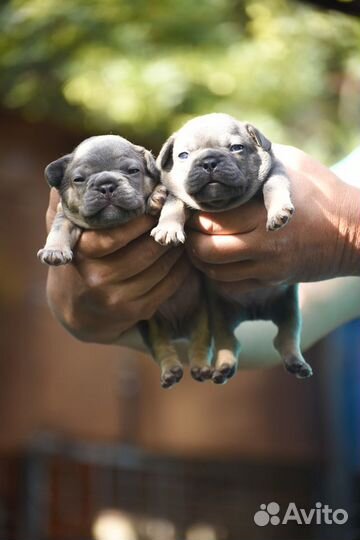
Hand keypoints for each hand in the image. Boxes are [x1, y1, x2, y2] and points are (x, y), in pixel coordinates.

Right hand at [46, 189, 190, 343]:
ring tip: (181, 230)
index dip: (145, 214)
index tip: (159, 198)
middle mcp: (98, 278)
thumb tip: (68, 167)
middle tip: (179, 212)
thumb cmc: (77, 257)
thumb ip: (65, 201)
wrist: (77, 308)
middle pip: (147, 249)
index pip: (119, 231)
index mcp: (81, 253)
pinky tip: (182, 254)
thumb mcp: (63, 230)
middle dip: (166, 228)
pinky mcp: (136, 311)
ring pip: (161, 266)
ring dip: (177, 246)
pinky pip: (169, 285)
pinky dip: (181, 267)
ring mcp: (118, 298)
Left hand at [187, 144, 359, 293]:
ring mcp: (267, 267)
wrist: (354, 232)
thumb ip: (259, 158)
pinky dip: (218, 276)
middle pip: (207, 250)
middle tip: (187, 229)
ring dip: (200, 260)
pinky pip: (232, 286)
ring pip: (216, 273)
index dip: (192, 217)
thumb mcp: (292, 165)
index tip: (186, 208)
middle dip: (190, 240)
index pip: (212, 221)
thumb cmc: (324, 192)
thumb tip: (231, 143)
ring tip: (198, 244)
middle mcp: (263, 244)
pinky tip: (217, 261)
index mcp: (263, 213)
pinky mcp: (272, 280)